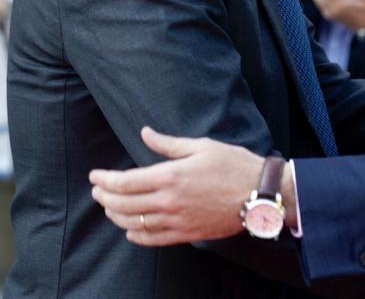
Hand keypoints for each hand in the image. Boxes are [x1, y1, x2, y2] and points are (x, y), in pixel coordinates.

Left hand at [89, 127, 268, 245]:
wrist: (259, 193)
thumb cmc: (234, 165)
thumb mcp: (202, 146)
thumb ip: (169, 144)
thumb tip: (145, 133)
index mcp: (171, 176)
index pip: (124, 182)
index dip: (104, 180)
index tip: (95, 176)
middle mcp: (168, 201)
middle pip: (122, 204)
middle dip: (104, 197)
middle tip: (98, 190)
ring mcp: (176, 220)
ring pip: (133, 223)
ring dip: (116, 215)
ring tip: (110, 207)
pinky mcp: (185, 233)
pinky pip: (151, 239)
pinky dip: (135, 235)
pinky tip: (131, 230)